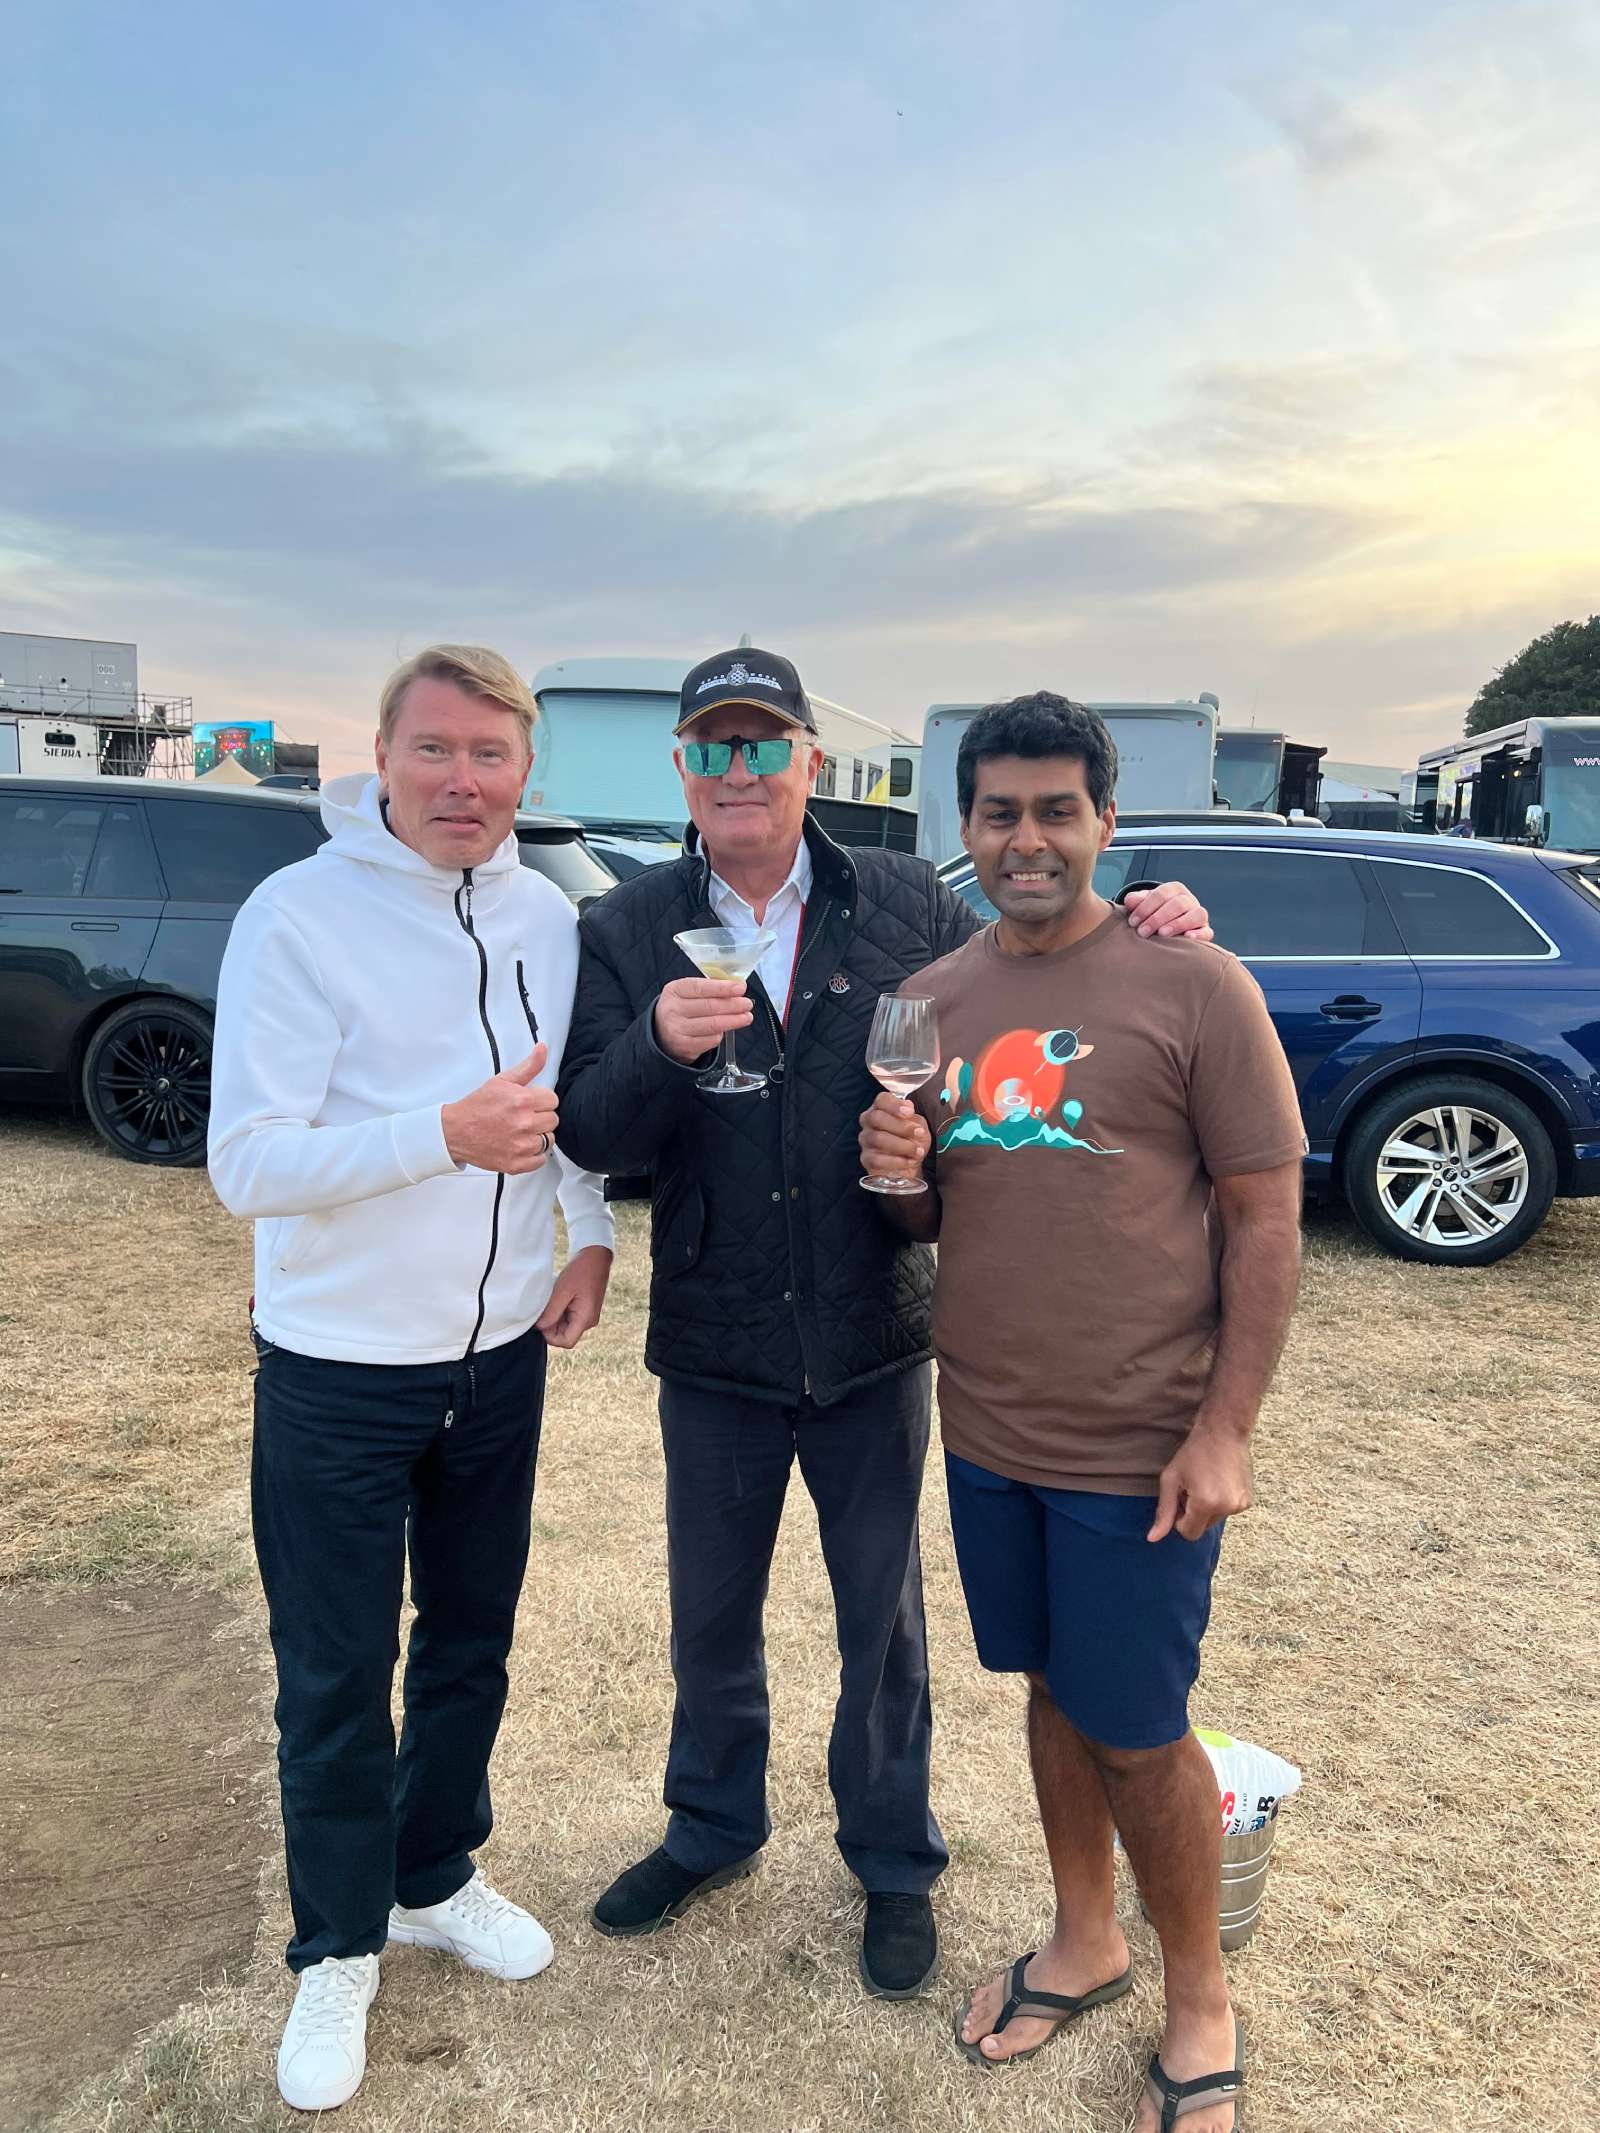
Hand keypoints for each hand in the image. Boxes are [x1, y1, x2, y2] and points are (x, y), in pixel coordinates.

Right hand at [441, 1044, 557, 1172]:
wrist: (454, 1131)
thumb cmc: (477, 1106)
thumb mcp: (502, 1081)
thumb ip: (528, 1066)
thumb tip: (542, 1048)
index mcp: (523, 1100)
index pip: (553, 1100)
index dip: (541, 1100)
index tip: (529, 1103)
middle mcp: (525, 1123)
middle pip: (553, 1120)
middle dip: (540, 1117)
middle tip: (522, 1117)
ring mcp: (521, 1145)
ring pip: (548, 1140)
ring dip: (537, 1136)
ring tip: (520, 1131)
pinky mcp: (517, 1163)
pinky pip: (540, 1160)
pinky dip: (533, 1155)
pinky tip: (520, 1145)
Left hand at [536, 1244, 612, 1349]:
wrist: (595, 1257)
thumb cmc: (581, 1271)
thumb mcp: (562, 1290)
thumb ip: (552, 1312)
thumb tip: (540, 1327)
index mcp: (586, 1318)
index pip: (566, 1342)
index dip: (550, 1336)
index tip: (542, 1320)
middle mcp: (589, 1321)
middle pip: (565, 1335)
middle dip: (552, 1325)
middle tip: (545, 1307)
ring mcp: (588, 1316)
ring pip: (566, 1326)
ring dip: (555, 1317)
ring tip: (553, 1300)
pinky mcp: (585, 1310)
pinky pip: (569, 1318)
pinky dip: (560, 1311)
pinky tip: (558, 1298)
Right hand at [654, 976, 753, 1064]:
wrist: (662, 1033)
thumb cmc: (682, 1009)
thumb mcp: (686, 993)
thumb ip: (708, 989)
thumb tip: (736, 988)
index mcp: (674, 991)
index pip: (701, 987)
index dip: (723, 988)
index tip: (741, 987)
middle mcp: (672, 1010)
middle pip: (710, 1007)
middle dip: (733, 1005)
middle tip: (748, 1004)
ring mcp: (677, 1030)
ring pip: (713, 1025)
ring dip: (734, 1020)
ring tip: (747, 1017)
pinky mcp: (684, 1047)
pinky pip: (711, 1040)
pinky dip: (721, 1034)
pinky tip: (726, 1029)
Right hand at [859, 1090, 930, 1183]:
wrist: (909, 1165)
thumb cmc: (912, 1141)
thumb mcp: (919, 1127)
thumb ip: (913, 1117)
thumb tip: (907, 1107)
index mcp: (882, 1109)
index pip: (882, 1100)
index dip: (895, 1105)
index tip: (910, 1112)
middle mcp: (869, 1122)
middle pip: (876, 1117)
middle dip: (900, 1126)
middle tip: (918, 1133)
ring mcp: (865, 1140)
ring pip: (877, 1138)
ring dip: (902, 1145)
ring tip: (918, 1151)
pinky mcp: (866, 1159)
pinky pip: (877, 1159)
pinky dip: (897, 1161)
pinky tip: (909, 1161)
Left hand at [1125, 881, 1212, 940]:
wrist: (1167, 924)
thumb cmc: (1153, 913)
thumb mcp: (1143, 904)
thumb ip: (1136, 901)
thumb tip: (1130, 901)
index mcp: (1174, 889)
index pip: (1162, 894)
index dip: (1146, 907)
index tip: (1133, 922)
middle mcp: (1189, 899)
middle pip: (1177, 904)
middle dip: (1158, 918)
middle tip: (1143, 932)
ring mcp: (1199, 915)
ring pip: (1196, 914)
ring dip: (1178, 924)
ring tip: (1162, 934)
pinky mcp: (1205, 930)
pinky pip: (1207, 932)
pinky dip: (1199, 935)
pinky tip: (1187, 938)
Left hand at [1148, 1422, 1252, 1541]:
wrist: (1223, 1432)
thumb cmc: (1193, 1453)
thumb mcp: (1171, 1479)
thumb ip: (1164, 1511)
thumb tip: (1152, 1539)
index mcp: (1206, 1504)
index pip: (1189, 1533)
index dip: (1179, 1519)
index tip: (1180, 1498)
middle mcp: (1227, 1508)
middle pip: (1202, 1528)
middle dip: (1193, 1513)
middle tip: (1192, 1487)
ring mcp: (1240, 1505)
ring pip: (1215, 1520)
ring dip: (1207, 1507)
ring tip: (1205, 1482)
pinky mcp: (1248, 1500)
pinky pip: (1227, 1511)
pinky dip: (1220, 1502)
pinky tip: (1217, 1481)